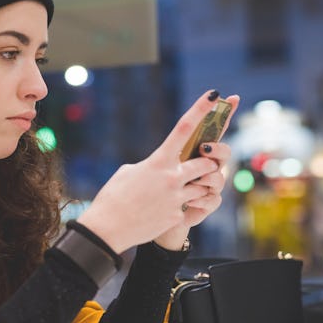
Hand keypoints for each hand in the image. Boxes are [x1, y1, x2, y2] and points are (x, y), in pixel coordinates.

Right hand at [77, 91, 238, 254]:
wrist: (108, 228)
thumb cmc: (113, 197)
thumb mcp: (129, 173)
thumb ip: (150, 166)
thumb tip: (159, 167)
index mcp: (158, 161)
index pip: (184, 128)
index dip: (201, 109)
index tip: (214, 95)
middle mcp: (171, 177)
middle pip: (207, 164)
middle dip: (209, 166)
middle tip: (201, 168)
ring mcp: (176, 198)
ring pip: (204, 188)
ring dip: (199, 188)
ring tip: (182, 193)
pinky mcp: (177, 216)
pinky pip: (192, 208)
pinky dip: (184, 208)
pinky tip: (164, 212)